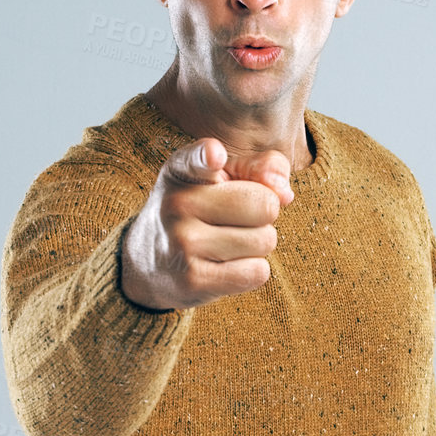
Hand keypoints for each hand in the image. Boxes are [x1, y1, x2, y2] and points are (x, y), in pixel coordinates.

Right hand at [118, 137, 293, 310]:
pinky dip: (252, 271)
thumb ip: (259, 168)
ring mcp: (183, 243)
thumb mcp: (221, 179)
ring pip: (265, 240)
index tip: (214, 156)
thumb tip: (285, 193)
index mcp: (182, 171)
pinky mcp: (193, 280)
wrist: (150, 264)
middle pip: (264, 205)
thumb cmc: (201, 210)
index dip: (209, 155)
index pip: (197, 159)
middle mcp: (177, 204)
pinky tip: (224, 266)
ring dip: (257, 244)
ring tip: (225, 243)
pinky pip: (257, 272)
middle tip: (234, 219)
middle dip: (263, 214)